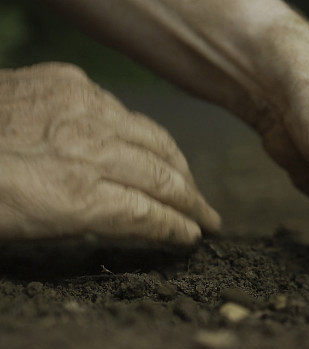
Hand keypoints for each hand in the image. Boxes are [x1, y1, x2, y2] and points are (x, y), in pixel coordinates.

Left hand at [0, 63, 219, 243]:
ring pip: (153, 139)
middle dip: (192, 201)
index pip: (149, 213)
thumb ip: (91, 219)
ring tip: (191, 185)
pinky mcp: (68, 81)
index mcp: (73, 196)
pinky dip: (143, 134)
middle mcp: (87, 149)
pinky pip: (123, 111)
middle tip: (211, 219)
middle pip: (162, 176)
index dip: (178, 228)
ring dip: (179, 166)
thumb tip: (139, 219)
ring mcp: (80, 109)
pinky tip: (150, 147)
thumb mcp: (30, 227)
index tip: (194, 238)